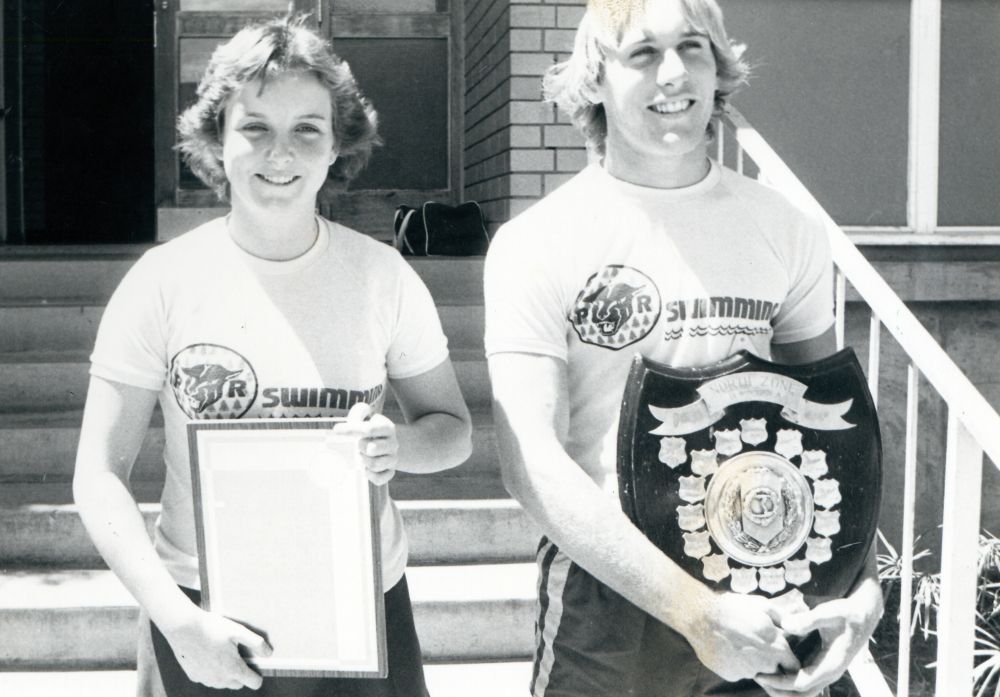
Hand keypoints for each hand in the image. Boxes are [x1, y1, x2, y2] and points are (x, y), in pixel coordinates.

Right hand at [161, 606, 270, 689]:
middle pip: (238, 684)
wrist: (183, 627)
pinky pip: (208, 678)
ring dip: (226, 673)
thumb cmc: (212, 627)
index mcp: (233, 669)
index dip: (257, 676)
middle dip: (241, 674)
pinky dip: (211, 670)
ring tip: (222, 653)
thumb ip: (256, 643)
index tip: (256, 666)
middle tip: (237, 655)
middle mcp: (220, 679)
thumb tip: (268, 653)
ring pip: (222, 682)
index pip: (253, 683)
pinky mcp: (194, 676)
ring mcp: (205, 679)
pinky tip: (209, 654)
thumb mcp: (238, 631)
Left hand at [334, 402, 398, 484]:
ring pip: (374, 464)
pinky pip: (380, 478)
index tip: (336, 429)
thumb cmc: (371, 429)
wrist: (388, 443)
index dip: (352, 429)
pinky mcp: (390, 472)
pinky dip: (369, 475)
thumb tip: (347, 422)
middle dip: (360, 447)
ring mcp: (393, 459)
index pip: (369, 429)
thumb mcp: (367, 416)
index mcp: (387, 428)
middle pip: (372, 449)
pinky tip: (365, 468)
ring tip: (361, 455)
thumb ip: (359, 412)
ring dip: (363, 460)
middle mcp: (393, 444)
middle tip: (357, 445)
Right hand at [681, 589, 801, 682]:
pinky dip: (735, 664)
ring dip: (751, 662)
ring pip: (755, 671)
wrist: (702, 618)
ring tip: (737, 643)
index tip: (783, 656)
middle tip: (755, 645)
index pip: (793, 666)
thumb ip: (781, 617)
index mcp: (777, 648)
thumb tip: (792, 624)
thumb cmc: (734, 608)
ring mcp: (747, 672)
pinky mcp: (731, 675)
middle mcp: (766, 665)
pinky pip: (738, 672)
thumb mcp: (762, 605)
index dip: (789, 661)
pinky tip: (726, 648)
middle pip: (774, 670)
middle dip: (769, 661)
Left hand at [755, 586, 882, 695]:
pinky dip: (789, 682)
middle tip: (757, 677)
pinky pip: (804, 681)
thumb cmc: (847, 612)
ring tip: (762, 676)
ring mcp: (826, 671)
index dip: (780, 682)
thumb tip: (786, 625)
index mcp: (831, 664)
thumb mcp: (831, 612)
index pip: (802, 683)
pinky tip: (773, 669)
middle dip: (779, 690)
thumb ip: (809, 619)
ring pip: (804, 692)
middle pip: (802, 694)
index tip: (761, 675)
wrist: (864, 613)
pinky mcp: (822, 666)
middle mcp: (829, 673)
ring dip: (783, 689)